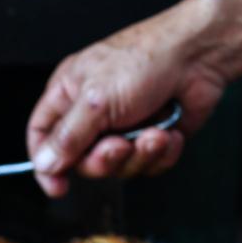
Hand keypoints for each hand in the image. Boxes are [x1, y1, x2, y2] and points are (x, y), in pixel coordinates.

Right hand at [26, 0, 226, 196]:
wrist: (200, 56)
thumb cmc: (146, 59)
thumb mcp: (96, 100)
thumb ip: (67, 137)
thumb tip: (44, 164)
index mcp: (67, 95)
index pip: (41, 136)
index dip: (45, 164)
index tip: (57, 186)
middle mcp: (92, 114)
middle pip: (80, 161)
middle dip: (103, 160)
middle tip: (119, 145)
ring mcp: (121, 128)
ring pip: (116, 167)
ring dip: (138, 155)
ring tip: (153, 133)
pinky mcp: (150, 138)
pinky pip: (146, 166)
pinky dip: (161, 154)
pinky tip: (169, 133)